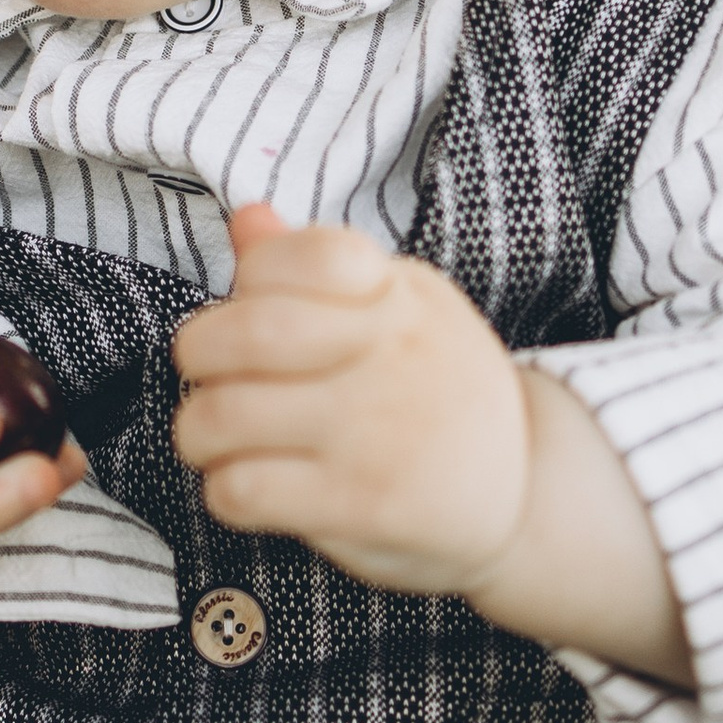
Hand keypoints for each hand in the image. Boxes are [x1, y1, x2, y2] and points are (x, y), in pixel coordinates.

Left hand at [172, 210, 689, 680]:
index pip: (298, 256)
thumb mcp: (401, 310)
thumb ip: (314, 268)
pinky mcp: (362, 504)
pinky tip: (250, 485)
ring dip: (198, 432)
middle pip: (244, 334)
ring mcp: (377, 431)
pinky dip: (224, 490)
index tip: (252, 311)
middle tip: (208, 378)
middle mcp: (391, 352)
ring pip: (223, 416)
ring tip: (219, 440)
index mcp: (397, 294)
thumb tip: (247, 219)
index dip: (248, 283)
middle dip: (197, 356)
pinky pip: (242, 489)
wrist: (525, 494)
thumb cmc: (440, 392)